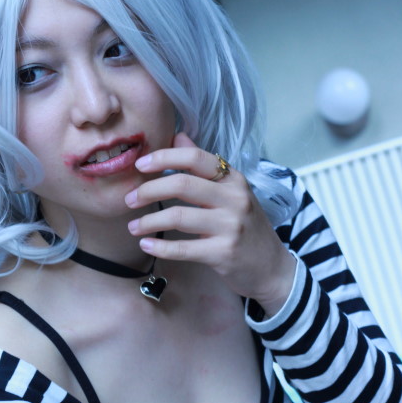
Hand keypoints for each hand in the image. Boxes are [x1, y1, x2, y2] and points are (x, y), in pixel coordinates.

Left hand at [124, 133, 295, 316]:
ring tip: (134, 227)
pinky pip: (183, 248)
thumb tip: (178, 135)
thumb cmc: (246, 227)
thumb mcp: (232, 192)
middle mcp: (234, 198)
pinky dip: (160, 247)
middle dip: (148, 190)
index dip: (164, 157)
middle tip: (129, 200)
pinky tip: (146, 245)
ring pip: (178, 216)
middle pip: (182, 184)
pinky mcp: (223, 253)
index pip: (195, 157)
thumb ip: (204, 166)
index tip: (140, 165)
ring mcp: (230, 226)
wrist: (272, 267)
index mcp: (233, 179)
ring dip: (148, 221)